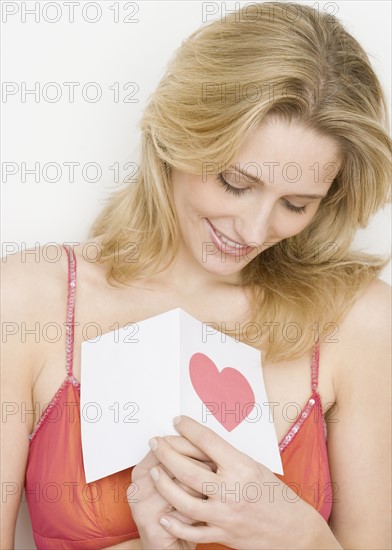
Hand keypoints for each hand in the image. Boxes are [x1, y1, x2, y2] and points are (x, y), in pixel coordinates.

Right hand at [128, 434, 213, 549]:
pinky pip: (184, 513)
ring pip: (182, 486)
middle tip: (216, 471)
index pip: (168, 446)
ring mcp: (142, 508)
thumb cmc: (174, 512)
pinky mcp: (152, 529)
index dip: (192, 445)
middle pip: (176, 464)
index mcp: (141, 470)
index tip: (210, 448)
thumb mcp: (173, 481)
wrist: (166, 549)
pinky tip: (204, 514)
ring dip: (203, 490)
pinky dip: (199, 513)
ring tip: (210, 493)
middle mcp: (137, 487)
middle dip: (201, 466)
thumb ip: (182, 461)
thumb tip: (207, 443)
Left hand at [147, 416, 320, 548]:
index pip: (207, 441)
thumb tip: (200, 441)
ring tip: (153, 472)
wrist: (293, 529)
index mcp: (241, 466)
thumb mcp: (254, 466)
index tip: (177, 421)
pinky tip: (164, 515)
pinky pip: (192, 531)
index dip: (188, 428)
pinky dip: (175, 524)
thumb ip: (227, 457)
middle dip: (166, 453)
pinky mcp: (223, 533)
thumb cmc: (274, 493)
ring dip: (164, 485)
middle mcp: (231, 489)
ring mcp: (225, 514)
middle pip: (187, 469)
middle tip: (155, 442)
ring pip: (183, 500)